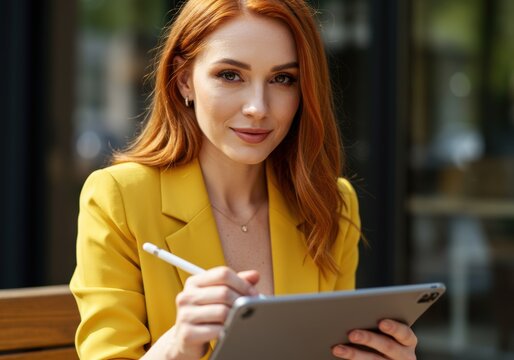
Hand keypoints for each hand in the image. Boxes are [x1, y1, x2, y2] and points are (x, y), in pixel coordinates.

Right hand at [143, 266, 258, 359]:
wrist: (184, 341)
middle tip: (251, 309)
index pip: (222, 274)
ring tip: (239, 320)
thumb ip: (236, 283)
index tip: (253, 293)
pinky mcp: (187, 334)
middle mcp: (186, 296)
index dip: (242, 283)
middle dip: (242, 301)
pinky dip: (227, 330)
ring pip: (222, 311)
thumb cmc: (204, 315)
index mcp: (194, 282)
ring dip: (236, 317)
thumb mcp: (217, 295)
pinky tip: (229, 330)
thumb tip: (254, 275)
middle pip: (224, 292)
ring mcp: (185, 315)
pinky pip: (216, 330)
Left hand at [332, 319, 416, 359]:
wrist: (386, 357)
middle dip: (369, 339)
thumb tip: (358, 313)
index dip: (393, 328)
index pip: (404, 333)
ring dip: (354, 354)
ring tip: (339, 348)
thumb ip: (378, 322)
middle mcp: (404, 356)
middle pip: (388, 347)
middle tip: (352, 334)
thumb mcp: (388, 332)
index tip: (381, 322)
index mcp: (407, 341)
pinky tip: (341, 354)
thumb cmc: (383, 337)